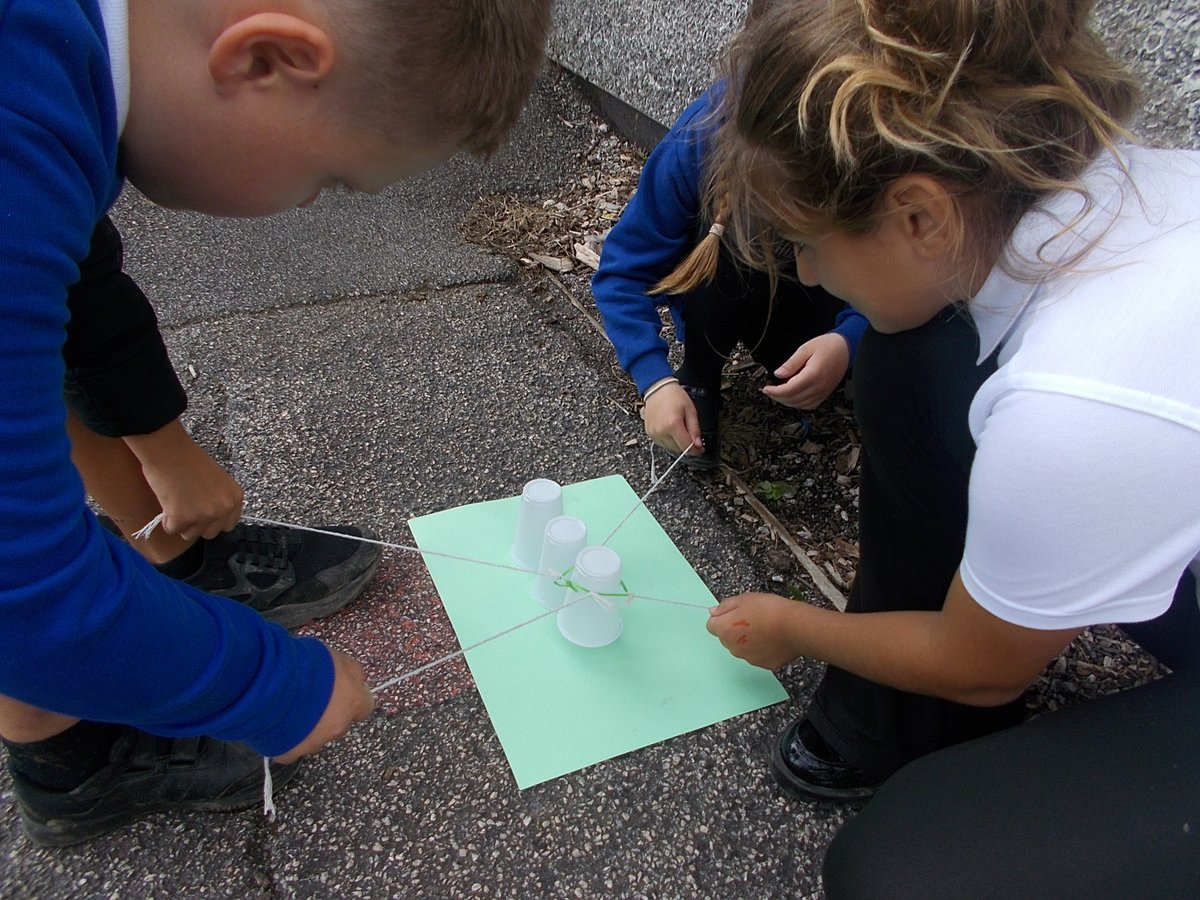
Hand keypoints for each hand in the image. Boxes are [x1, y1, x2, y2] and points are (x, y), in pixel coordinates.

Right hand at [125, 420, 243, 540]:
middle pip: (210, 533)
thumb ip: (219, 499)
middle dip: (197, 525)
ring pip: (190, 534)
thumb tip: (212, 519)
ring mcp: (204, 515)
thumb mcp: (217, 480)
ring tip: (176, 502)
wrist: (168, 450)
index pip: (228, 524)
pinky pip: (172, 530)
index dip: (213, 521)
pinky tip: (167, 502)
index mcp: (235, 498)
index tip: (203, 515)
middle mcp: (224, 509)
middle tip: (186, 507)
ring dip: (181, 523)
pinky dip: (166, 520)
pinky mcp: (183, 519)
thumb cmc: (189, 460)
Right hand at [274, 648, 373, 762]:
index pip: (365, 707)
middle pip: (338, 724)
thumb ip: (349, 673)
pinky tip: (275, 721)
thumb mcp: (337, 657)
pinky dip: (285, 738)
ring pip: (314, 738)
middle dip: (327, 715)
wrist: (269, 682)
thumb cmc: (303, 664)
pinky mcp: (289, 753)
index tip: (341, 693)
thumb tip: (353, 680)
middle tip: (309, 699)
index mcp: (353, 702)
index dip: (352, 699)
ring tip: (289, 708)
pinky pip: (290, 748)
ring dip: (307, 727)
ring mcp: (313, 743)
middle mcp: (337, 727)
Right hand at [643, 381, 703, 456]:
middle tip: (691, 436)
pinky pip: (662, 443)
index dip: (695, 450)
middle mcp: (661, 431)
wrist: (658, 389)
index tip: (700, 449)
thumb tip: (697, 445)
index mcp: (673, 425)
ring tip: (679, 429)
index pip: (686, 446)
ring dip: (677, 443)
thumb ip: (694, 430)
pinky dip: (669, 441)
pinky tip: (671, 430)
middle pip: (678, 449)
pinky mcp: (649, 433)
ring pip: (670, 448)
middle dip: (687, 445)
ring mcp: (654, 433)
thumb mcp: (690, 411)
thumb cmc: (674, 396)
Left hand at [706, 592, 803, 669]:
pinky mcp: (764, 664)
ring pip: (741, 648)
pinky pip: (758, 655)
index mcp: (725, 630)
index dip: (722, 617)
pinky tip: (773, 638)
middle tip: (752, 618)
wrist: (794, 626)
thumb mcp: (744, 599)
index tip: (734, 612)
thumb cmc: (769, 610)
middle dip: (734, 630)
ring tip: (765, 628)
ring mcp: (748, 658)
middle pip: (726, 638)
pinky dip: (762, 648)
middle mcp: (733, 648)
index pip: (711, 625)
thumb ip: (725, 606)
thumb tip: (713, 612)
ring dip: (748, 640)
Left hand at [762, 333, 849, 409]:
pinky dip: (798, 404)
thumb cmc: (827, 346)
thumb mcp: (805, 349)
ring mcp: (823, 392)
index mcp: (813, 375)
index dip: (775, 392)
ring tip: (779, 392)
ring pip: (800, 405)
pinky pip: (810, 405)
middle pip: (793, 400)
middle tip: (770, 390)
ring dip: (787, 401)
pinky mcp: (825, 394)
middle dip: (778, 397)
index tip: (766, 388)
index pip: (789, 390)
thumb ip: (791, 363)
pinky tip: (793, 396)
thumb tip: (778, 374)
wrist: (846, 349)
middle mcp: (819, 387)